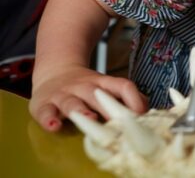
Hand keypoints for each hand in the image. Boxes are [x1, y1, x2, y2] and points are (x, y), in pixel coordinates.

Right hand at [29, 65, 147, 131]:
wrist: (54, 72)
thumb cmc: (87, 87)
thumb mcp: (107, 86)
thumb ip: (126, 96)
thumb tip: (147, 109)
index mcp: (103, 83)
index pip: (122, 86)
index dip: (133, 99)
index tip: (142, 115)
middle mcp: (84, 87)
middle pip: (97, 94)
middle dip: (109, 107)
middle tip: (119, 122)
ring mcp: (63, 94)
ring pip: (72, 102)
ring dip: (81, 110)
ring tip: (90, 118)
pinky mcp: (44, 104)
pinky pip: (46, 111)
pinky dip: (49, 119)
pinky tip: (54, 126)